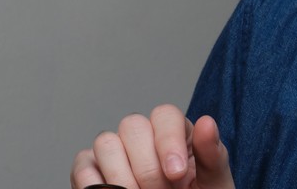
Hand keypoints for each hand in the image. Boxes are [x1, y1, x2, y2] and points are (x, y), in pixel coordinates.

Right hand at [71, 108, 231, 188]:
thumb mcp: (213, 186)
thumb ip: (212, 158)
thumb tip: (207, 122)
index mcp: (175, 135)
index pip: (165, 115)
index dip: (168, 140)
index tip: (176, 173)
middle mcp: (141, 137)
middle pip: (131, 125)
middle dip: (148, 167)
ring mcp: (114, 151)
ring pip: (105, 142)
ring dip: (123, 177)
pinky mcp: (90, 169)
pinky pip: (83, 164)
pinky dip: (97, 183)